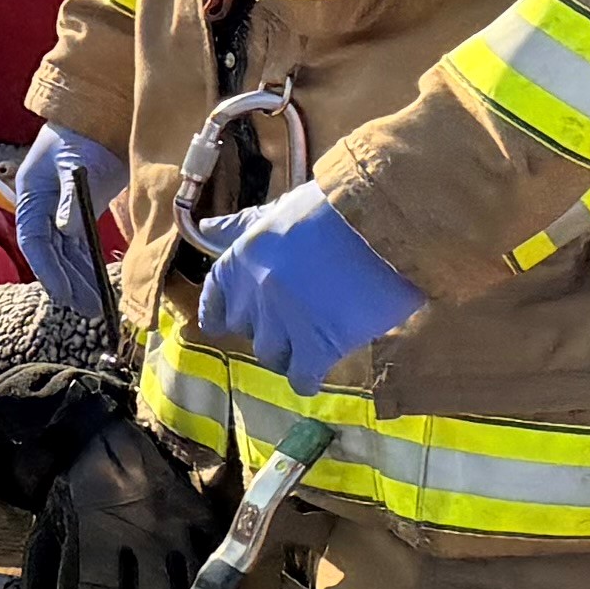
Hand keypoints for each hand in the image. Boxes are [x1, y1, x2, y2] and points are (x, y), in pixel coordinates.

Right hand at [11, 122, 120, 328]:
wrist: (100, 112)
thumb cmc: (81, 135)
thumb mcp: (73, 164)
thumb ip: (69, 198)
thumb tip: (66, 231)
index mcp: (31, 196)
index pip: (34, 242)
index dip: (48, 271)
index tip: (66, 295)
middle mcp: (42, 207)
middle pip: (51, 253)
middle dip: (69, 282)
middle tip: (89, 309)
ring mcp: (61, 209)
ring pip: (66, 252)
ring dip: (80, 277)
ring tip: (97, 305)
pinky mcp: (80, 209)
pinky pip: (81, 244)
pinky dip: (88, 263)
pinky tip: (98, 281)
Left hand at [189, 181, 426, 385]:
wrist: (382, 222)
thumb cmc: (337, 208)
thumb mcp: (281, 210)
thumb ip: (243, 225)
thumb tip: (206, 227)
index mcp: (241, 258)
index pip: (215, 297)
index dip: (222, 312)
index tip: (225, 322)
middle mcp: (253, 293)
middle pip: (246, 330)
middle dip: (266, 329)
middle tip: (294, 323)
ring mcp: (282, 321)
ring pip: (271, 356)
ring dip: (288, 355)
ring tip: (310, 346)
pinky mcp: (317, 344)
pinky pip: (302, 376)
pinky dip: (307, 380)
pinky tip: (317, 376)